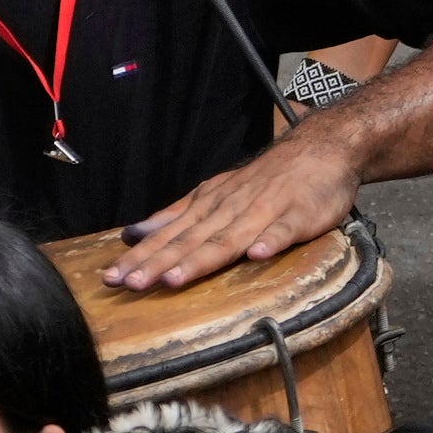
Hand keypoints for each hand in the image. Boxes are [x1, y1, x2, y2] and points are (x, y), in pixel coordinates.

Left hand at [107, 119, 363, 293]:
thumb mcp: (216, 192)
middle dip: (159, 263)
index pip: (169, 235)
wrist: (320, 148)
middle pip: (190, 240)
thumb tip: (134, 234)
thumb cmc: (267, 178)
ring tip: (175, 278)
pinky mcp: (300, 215)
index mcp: (209, 205)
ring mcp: (265, 210)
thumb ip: (178, 216)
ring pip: (229, 238)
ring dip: (201, 258)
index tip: (112, 278)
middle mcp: (230, 208)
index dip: (141, 256)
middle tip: (130, 284)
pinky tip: (257, 255)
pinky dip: (271, 240)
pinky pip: (284, 229)